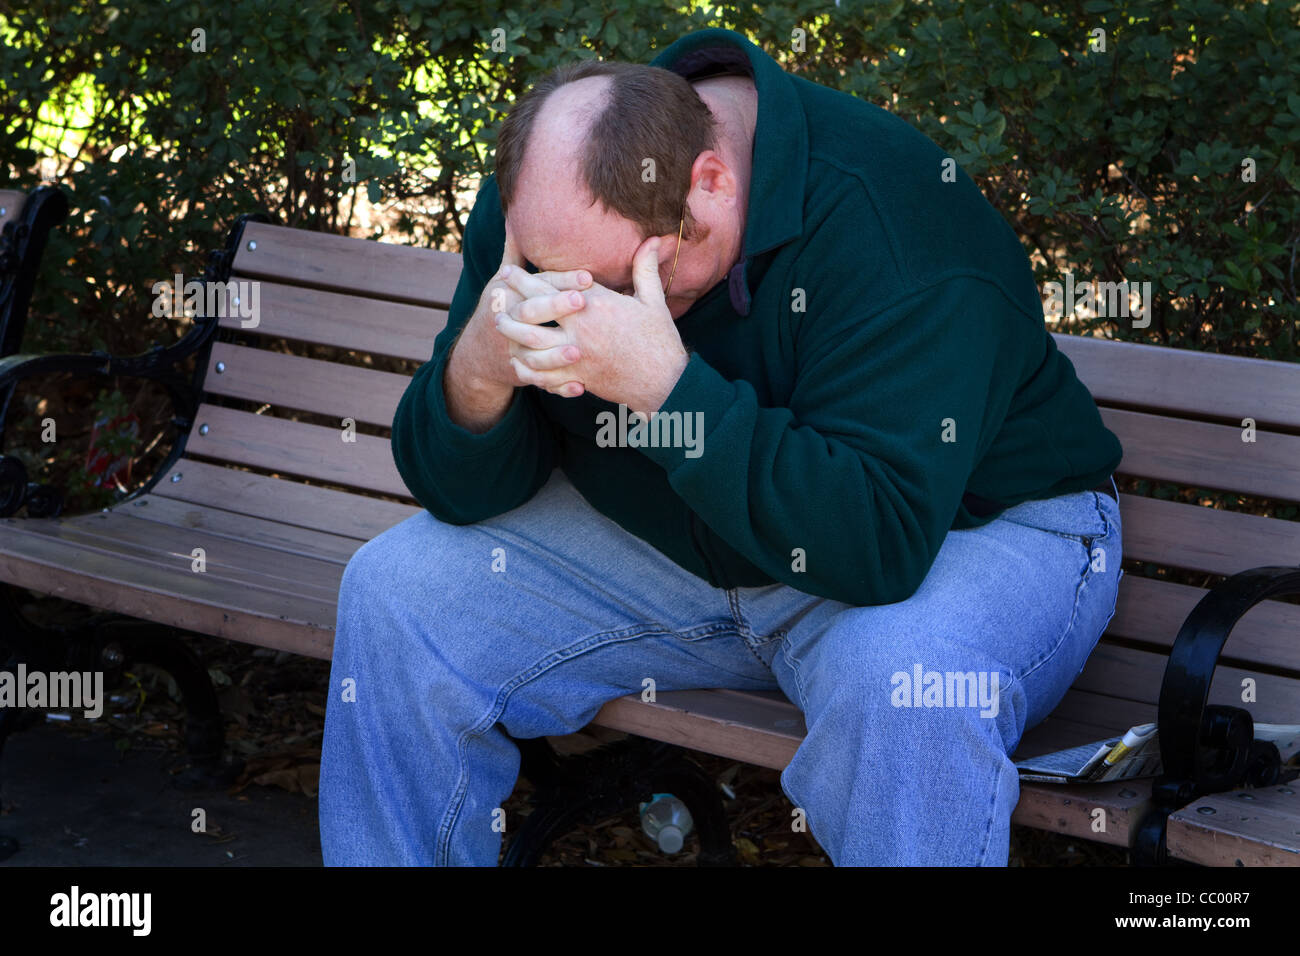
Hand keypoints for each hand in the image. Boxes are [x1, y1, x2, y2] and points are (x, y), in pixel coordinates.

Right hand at [460, 225, 592, 392]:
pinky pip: (539, 381)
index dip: (562, 280)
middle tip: (584, 302)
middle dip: (557, 307)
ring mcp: (513, 349)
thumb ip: (514, 250)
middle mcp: (508, 319)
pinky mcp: (520, 372)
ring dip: (556, 354)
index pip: (539, 283)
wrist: (479, 354)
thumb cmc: (502, 307)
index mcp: (510, 294)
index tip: (587, 276)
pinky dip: (559, 387)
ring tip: (580, 352)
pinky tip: (579, 388)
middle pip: (534, 313)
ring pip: (534, 352)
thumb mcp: (503, 280)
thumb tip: (515, 215)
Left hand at [495, 236, 688, 415]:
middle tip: (495, 295)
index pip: (551, 286)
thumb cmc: (659, 340)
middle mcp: (581, 329)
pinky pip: (543, 375)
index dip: (526, 278)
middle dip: (511, 304)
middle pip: (533, 314)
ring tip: (500, 327)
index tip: (509, 271)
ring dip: (511, 337)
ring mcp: (577, 357)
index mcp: (595, 305)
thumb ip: (645, 269)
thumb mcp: (653, 301)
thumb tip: (654, 239)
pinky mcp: (578, 379)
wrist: (665, 382)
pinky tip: (518, 363)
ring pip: (531, 347)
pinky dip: (528, 369)